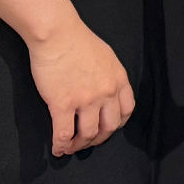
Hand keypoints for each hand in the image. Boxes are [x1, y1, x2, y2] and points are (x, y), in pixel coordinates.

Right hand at [27, 20, 134, 155]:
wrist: (57, 34)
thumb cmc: (78, 41)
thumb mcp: (107, 57)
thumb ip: (110, 75)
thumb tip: (106, 88)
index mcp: (119, 80)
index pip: (126, 111)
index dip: (117, 124)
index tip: (108, 129)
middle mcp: (107, 93)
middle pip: (109, 127)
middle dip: (99, 139)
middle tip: (88, 142)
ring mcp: (86, 100)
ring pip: (88, 134)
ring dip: (79, 145)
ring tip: (71, 148)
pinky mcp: (62, 104)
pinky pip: (63, 133)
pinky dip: (60, 145)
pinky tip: (57, 149)